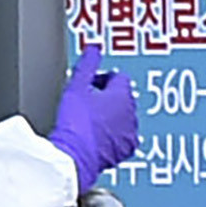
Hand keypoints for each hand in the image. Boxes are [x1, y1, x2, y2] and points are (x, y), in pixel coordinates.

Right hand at [52, 52, 140, 186]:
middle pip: (122, 97)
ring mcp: (130, 132)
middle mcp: (132, 112)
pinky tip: (96, 138)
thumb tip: (93, 49)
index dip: (100, 79)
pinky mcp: (125, 150)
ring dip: (110, 117)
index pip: (118, 77)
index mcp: (122, 94)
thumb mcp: (75, 88)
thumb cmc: (74, 124)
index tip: (87, 86)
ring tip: (89, 123)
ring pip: (123, 118)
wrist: (74, 157)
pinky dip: (113, 137)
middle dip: (107, 99)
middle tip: (86, 105)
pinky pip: (123, 138)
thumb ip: (86, 65)